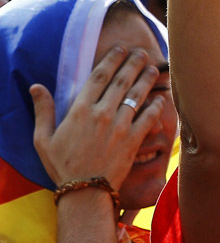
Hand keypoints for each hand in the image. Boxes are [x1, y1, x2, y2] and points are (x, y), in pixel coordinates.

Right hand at [31, 47, 164, 189]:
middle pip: (121, 80)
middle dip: (133, 62)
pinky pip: (149, 117)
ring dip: (146, 79)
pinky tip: (161, 96)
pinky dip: (156, 105)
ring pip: (137, 95)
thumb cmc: (62, 166)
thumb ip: (43, 110)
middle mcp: (102, 113)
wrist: (84, 193)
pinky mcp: (134, 139)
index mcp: (80, 110)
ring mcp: (119, 126)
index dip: (112, 59)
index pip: (99, 76)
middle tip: (142, 52)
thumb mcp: (43, 139)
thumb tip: (36, 86)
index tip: (120, 49)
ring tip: (153, 68)